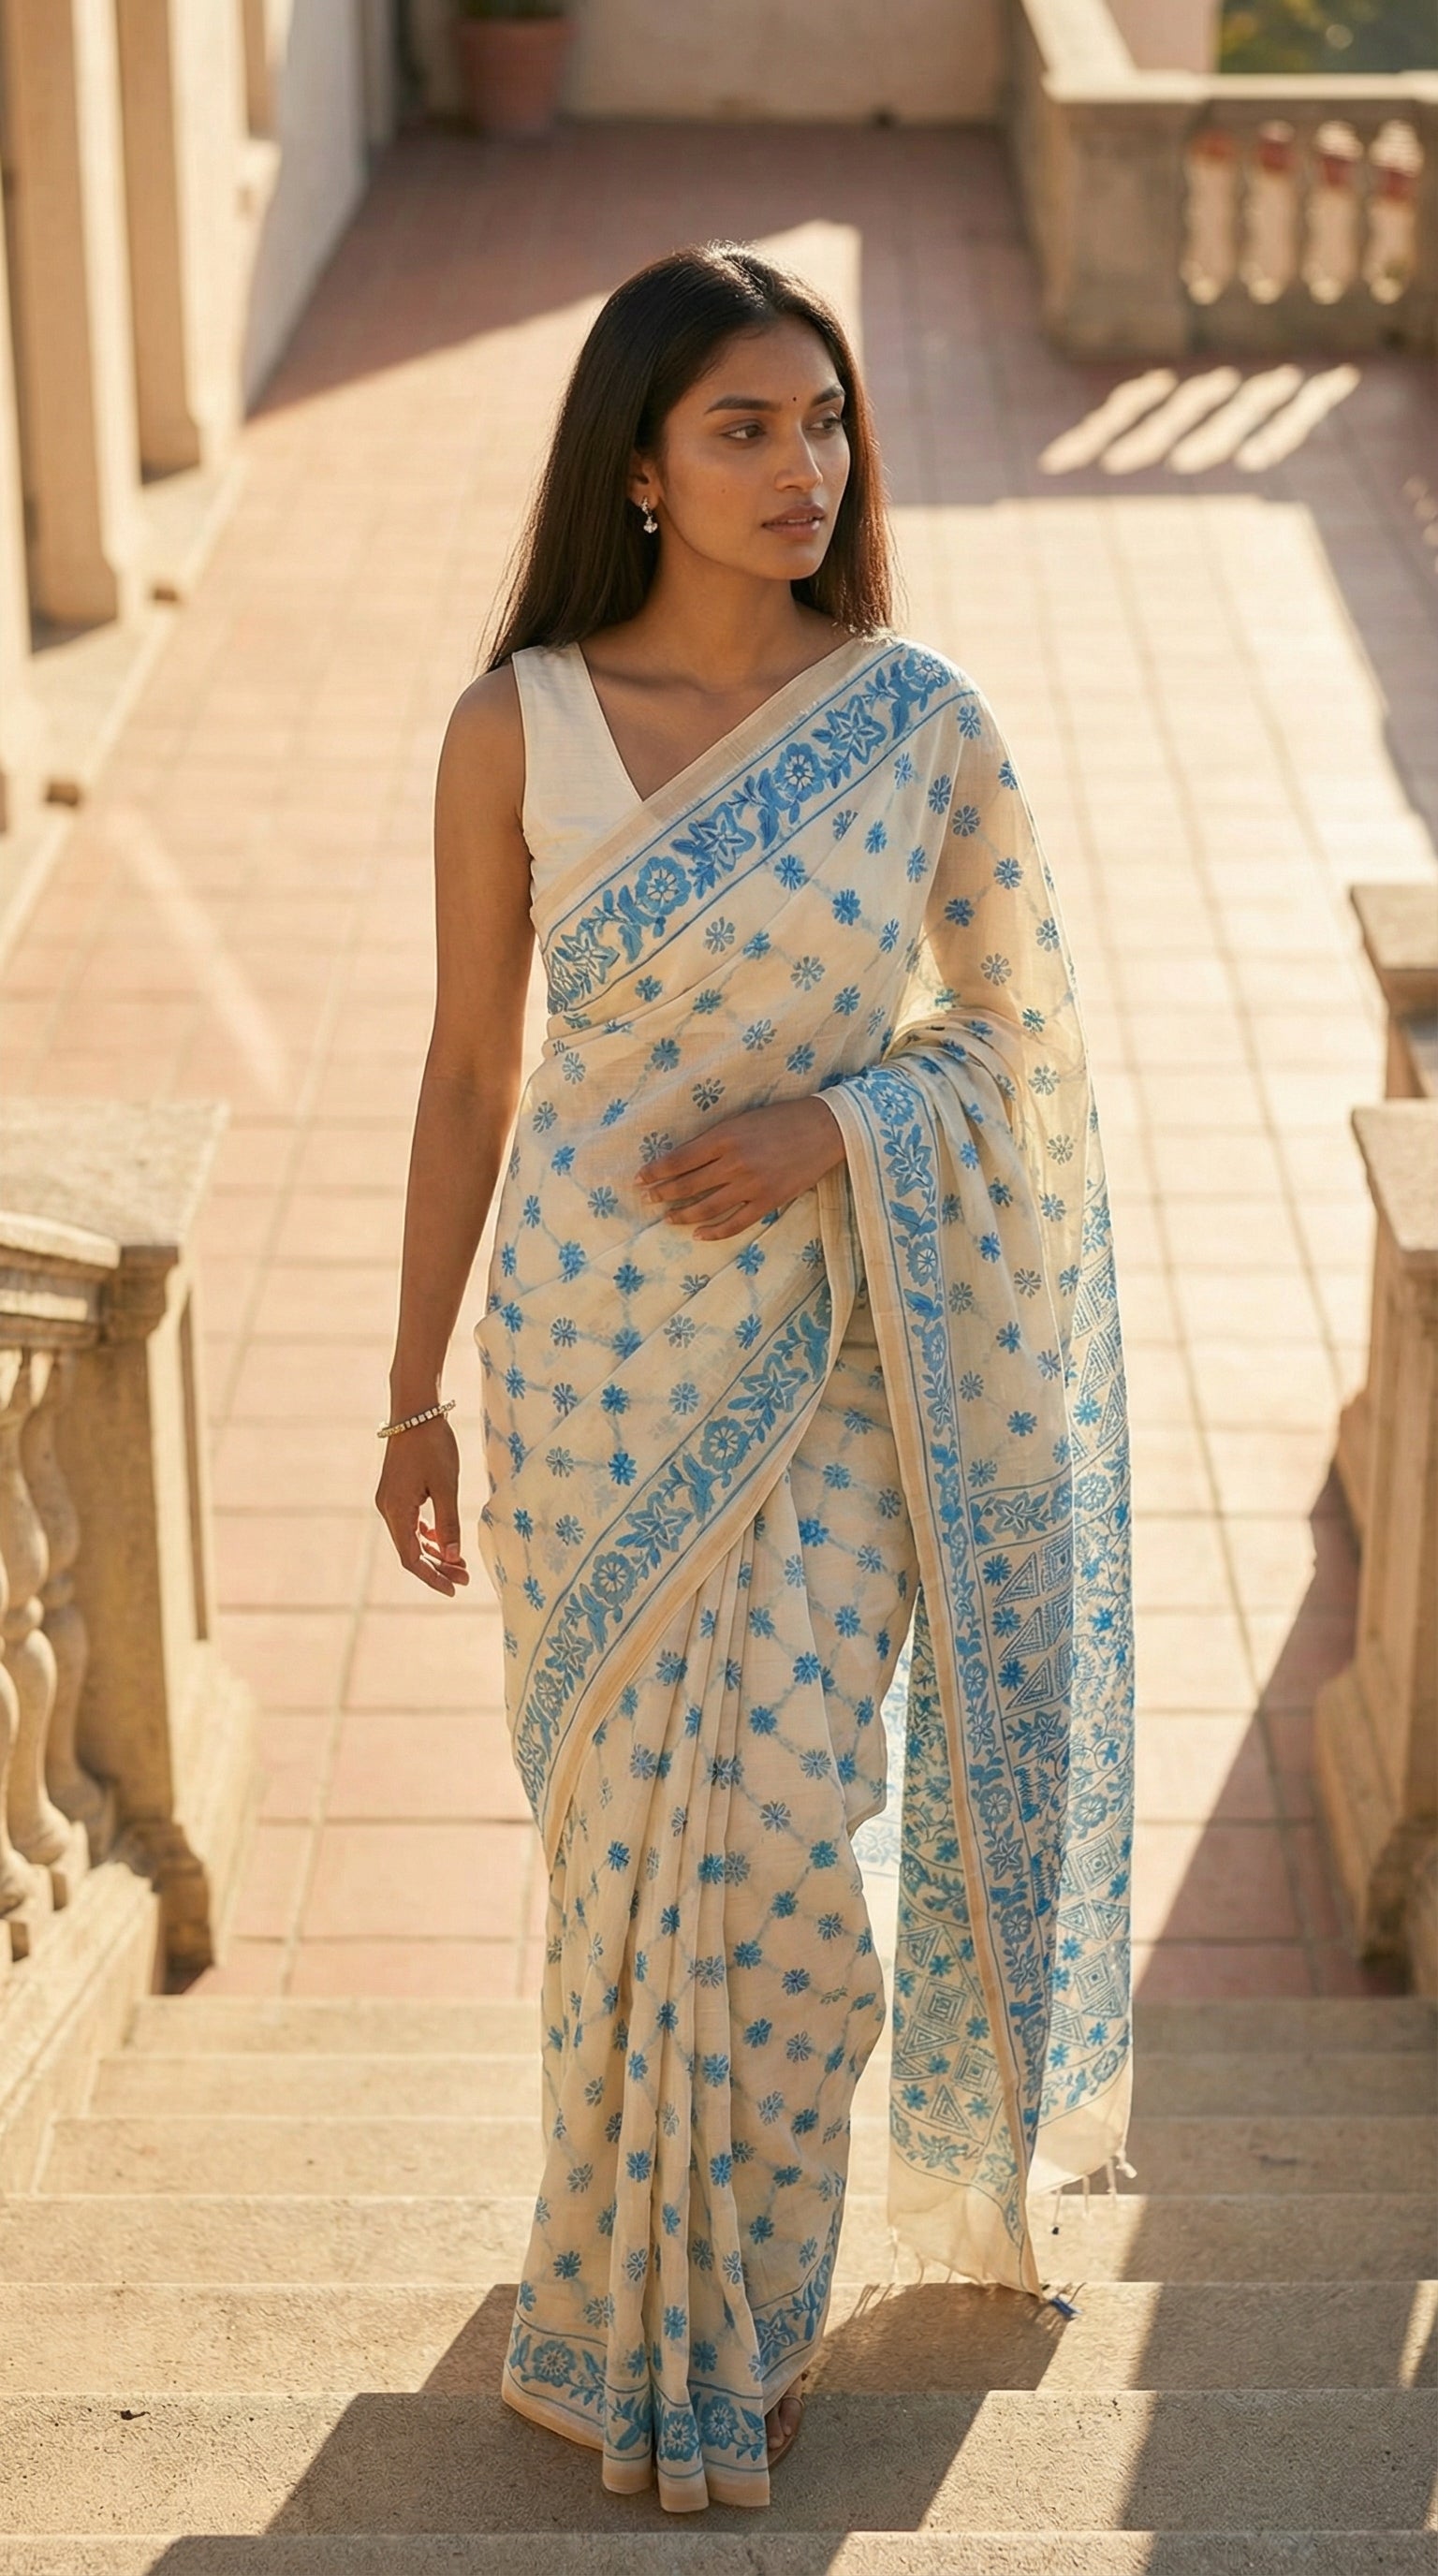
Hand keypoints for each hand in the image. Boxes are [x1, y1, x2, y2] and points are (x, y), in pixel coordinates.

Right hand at [375, 1414, 468, 1596]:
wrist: (415, 1411)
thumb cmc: (432, 1446)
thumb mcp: (446, 1486)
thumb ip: (449, 1523)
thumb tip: (454, 1557)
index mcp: (396, 1511)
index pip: (411, 1558)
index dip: (432, 1577)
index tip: (455, 1588)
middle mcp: (387, 1509)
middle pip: (410, 1551)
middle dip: (438, 1567)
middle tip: (465, 1578)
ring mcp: (389, 1500)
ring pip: (410, 1538)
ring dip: (434, 1552)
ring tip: (460, 1563)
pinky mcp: (395, 1491)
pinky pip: (409, 1522)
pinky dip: (426, 1534)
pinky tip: (443, 1539)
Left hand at [636, 1097, 845, 1240]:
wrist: (825, 1129)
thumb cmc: (782, 1119)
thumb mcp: (743, 1119)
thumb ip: (715, 1139)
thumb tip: (686, 1159)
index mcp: (725, 1137)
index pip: (680, 1159)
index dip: (656, 1171)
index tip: (641, 1178)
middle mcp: (734, 1163)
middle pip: (688, 1185)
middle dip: (663, 1193)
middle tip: (648, 1199)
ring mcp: (752, 1186)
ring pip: (707, 1208)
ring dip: (683, 1215)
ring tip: (668, 1218)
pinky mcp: (768, 1201)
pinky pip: (735, 1224)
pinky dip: (715, 1232)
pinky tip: (699, 1235)